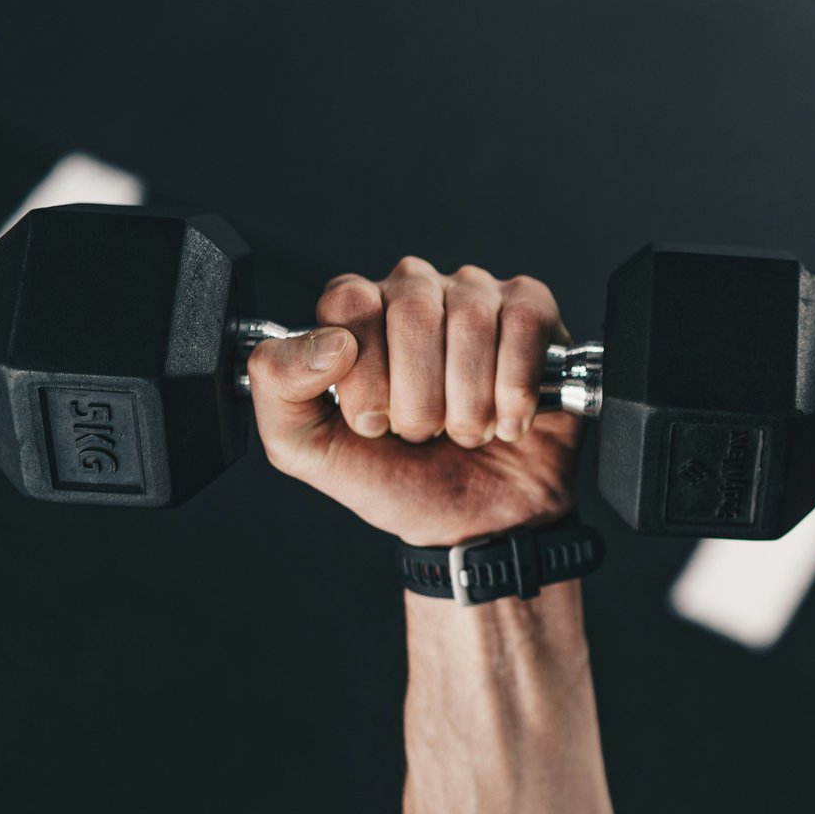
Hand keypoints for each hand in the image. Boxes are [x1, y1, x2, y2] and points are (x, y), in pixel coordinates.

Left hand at [246, 258, 581, 545]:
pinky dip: (516, 388)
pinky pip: (524, 325)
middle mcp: (414, 292)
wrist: (481, 521)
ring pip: (471, 320)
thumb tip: (327, 343)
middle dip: (419, 397)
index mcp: (355, 313)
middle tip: (423, 433)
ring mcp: (477, 297)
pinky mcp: (533, 313)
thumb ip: (280, 390)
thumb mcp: (312, 449)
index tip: (375, 424)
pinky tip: (508, 421)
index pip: (351, 302)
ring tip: (466, 430)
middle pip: (412, 310)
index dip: (365, 373)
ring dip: (469, 402)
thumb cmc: (400, 479)